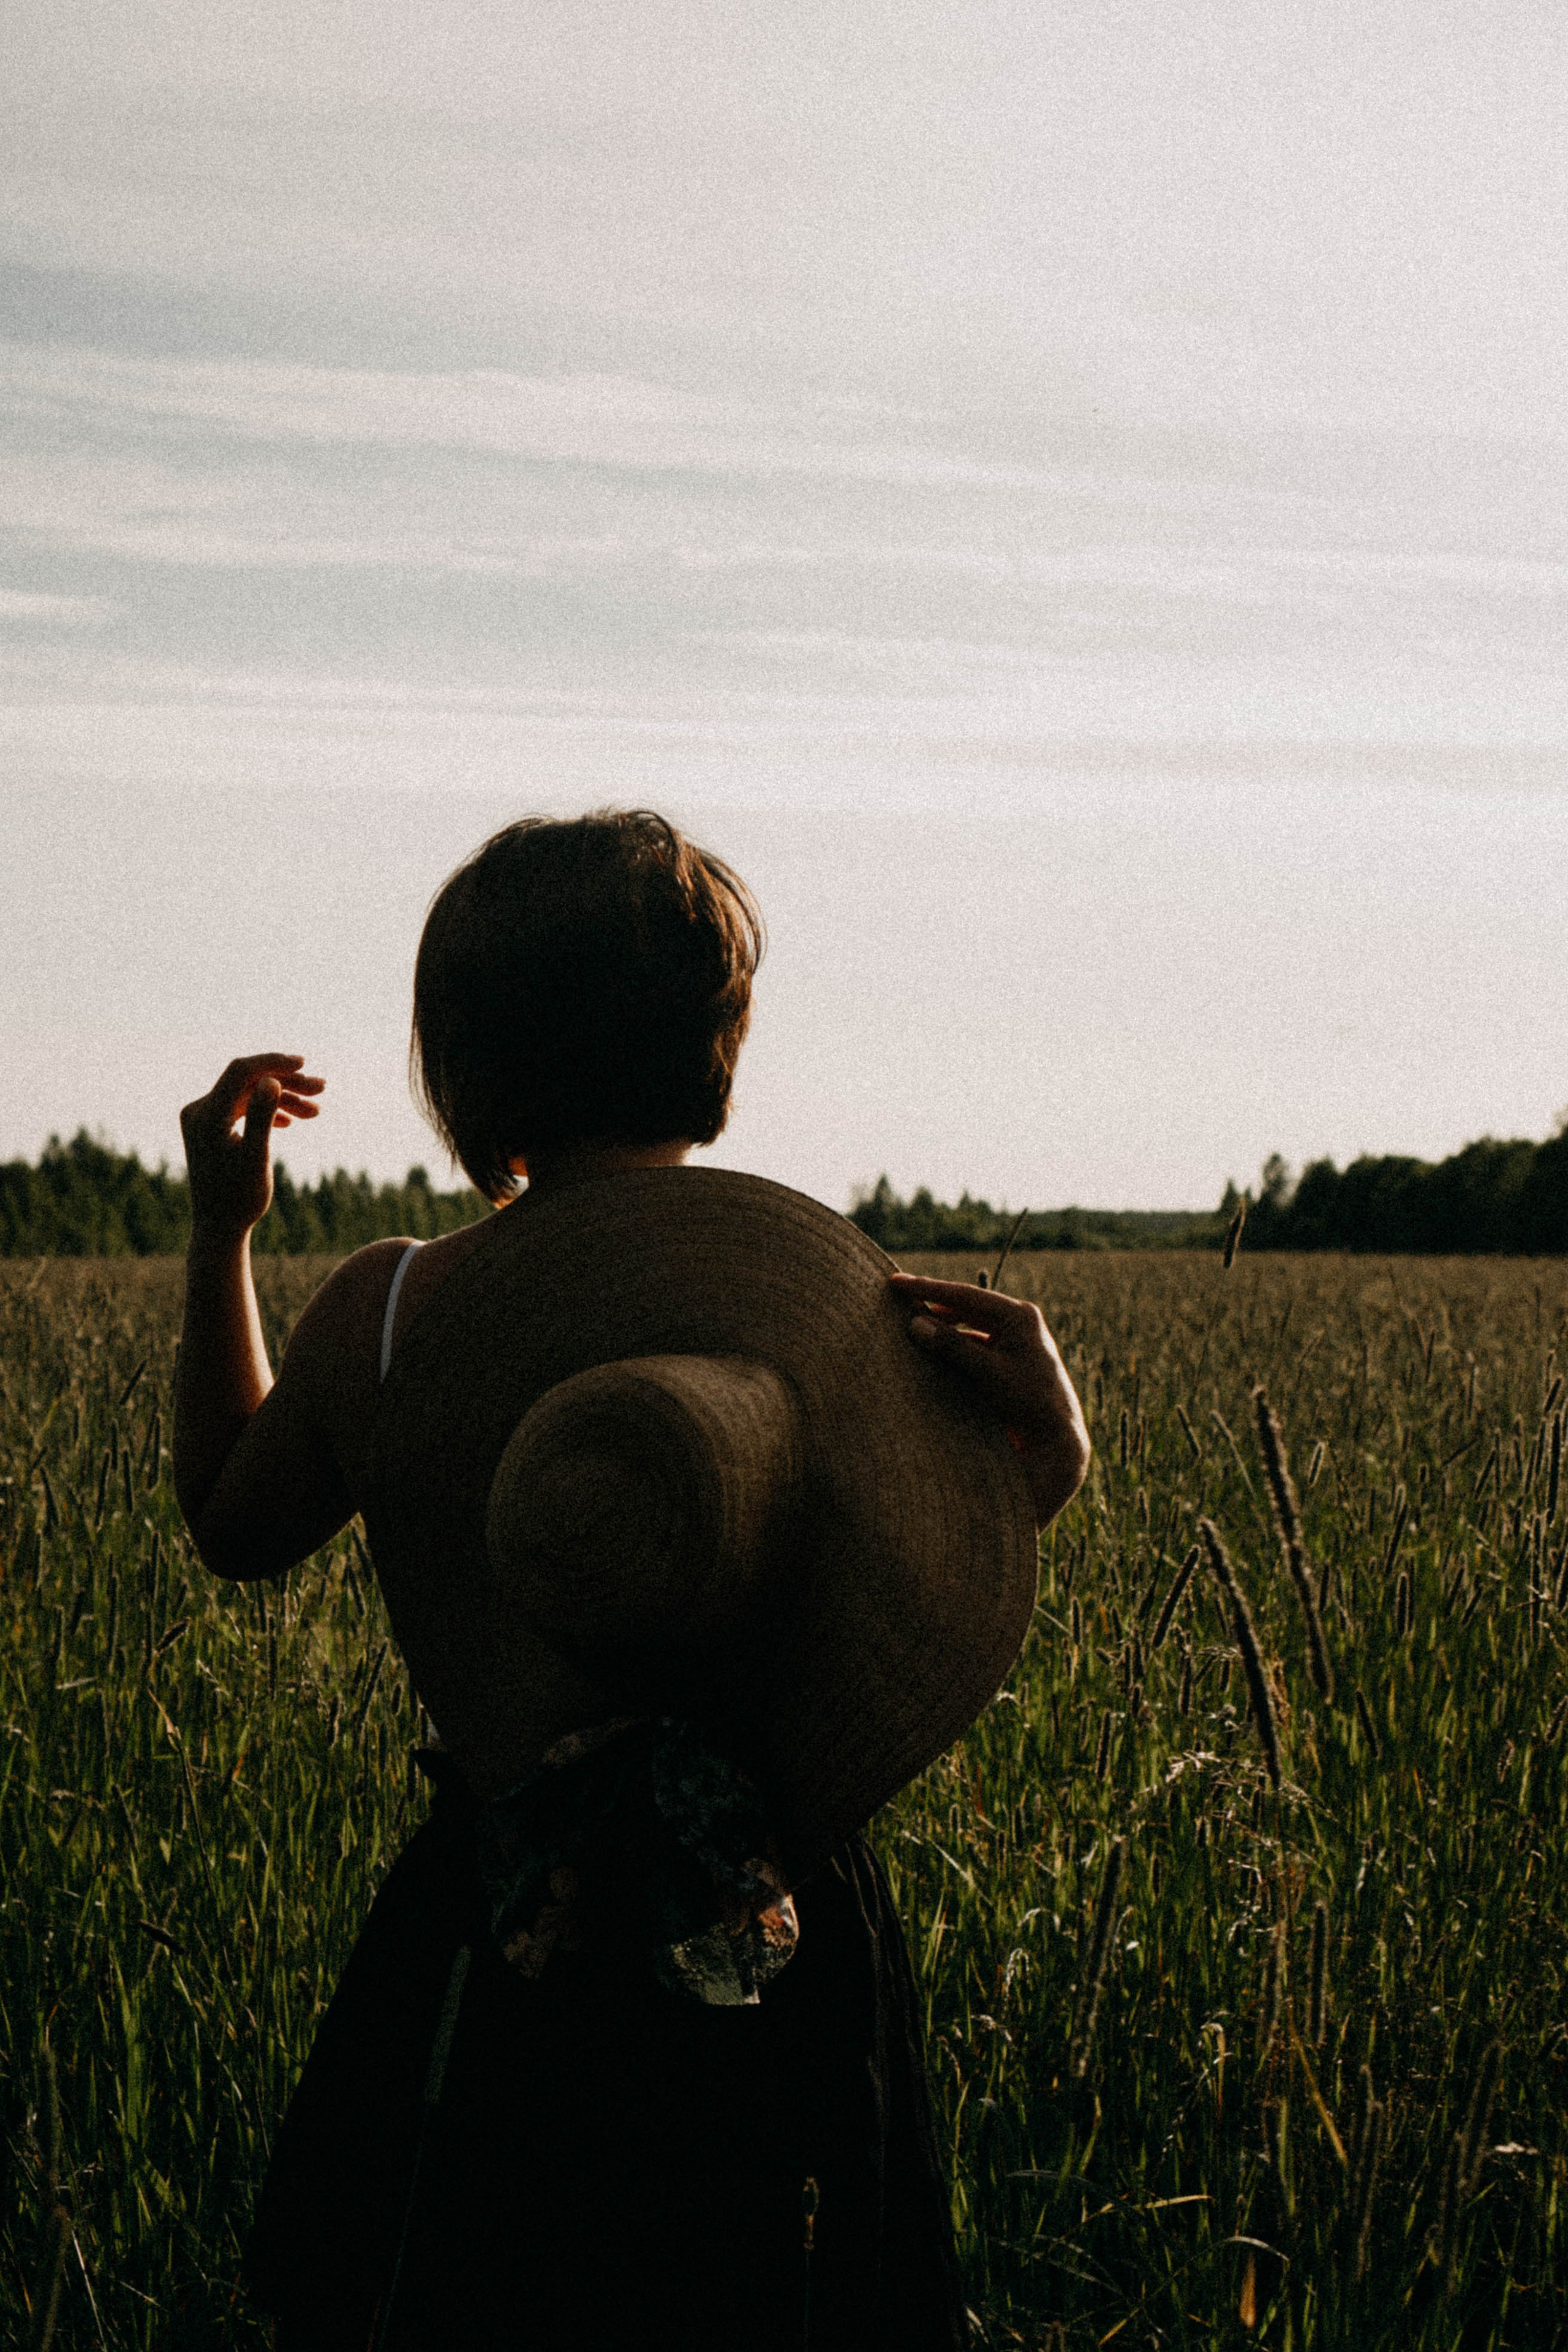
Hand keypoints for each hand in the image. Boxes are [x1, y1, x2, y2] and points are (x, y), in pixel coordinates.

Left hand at [180, 1054, 323, 1244]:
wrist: (220, 1228)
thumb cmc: (239, 1198)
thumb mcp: (256, 1158)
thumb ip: (261, 1117)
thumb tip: (272, 1080)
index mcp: (206, 1115)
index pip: (240, 1071)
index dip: (273, 1063)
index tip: (304, 1065)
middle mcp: (200, 1110)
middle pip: (248, 1081)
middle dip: (287, 1083)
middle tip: (322, 1088)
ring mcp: (205, 1118)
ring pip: (250, 1094)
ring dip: (283, 1098)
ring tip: (315, 1111)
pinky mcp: (213, 1127)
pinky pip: (243, 1107)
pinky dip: (269, 1111)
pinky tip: (291, 1122)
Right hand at [889, 1271, 1090, 1527]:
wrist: (1056, 1433)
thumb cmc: (1028, 1400)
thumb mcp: (988, 1372)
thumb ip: (953, 1347)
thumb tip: (916, 1324)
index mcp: (1019, 1315)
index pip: (965, 1294)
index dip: (929, 1287)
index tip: (897, 1282)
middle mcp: (1019, 1321)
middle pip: (968, 1305)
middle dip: (935, 1303)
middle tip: (901, 1297)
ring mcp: (1016, 1338)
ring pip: (971, 1323)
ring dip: (944, 1324)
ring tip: (914, 1323)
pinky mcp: (1010, 1356)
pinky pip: (977, 1341)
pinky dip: (956, 1343)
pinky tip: (937, 1350)